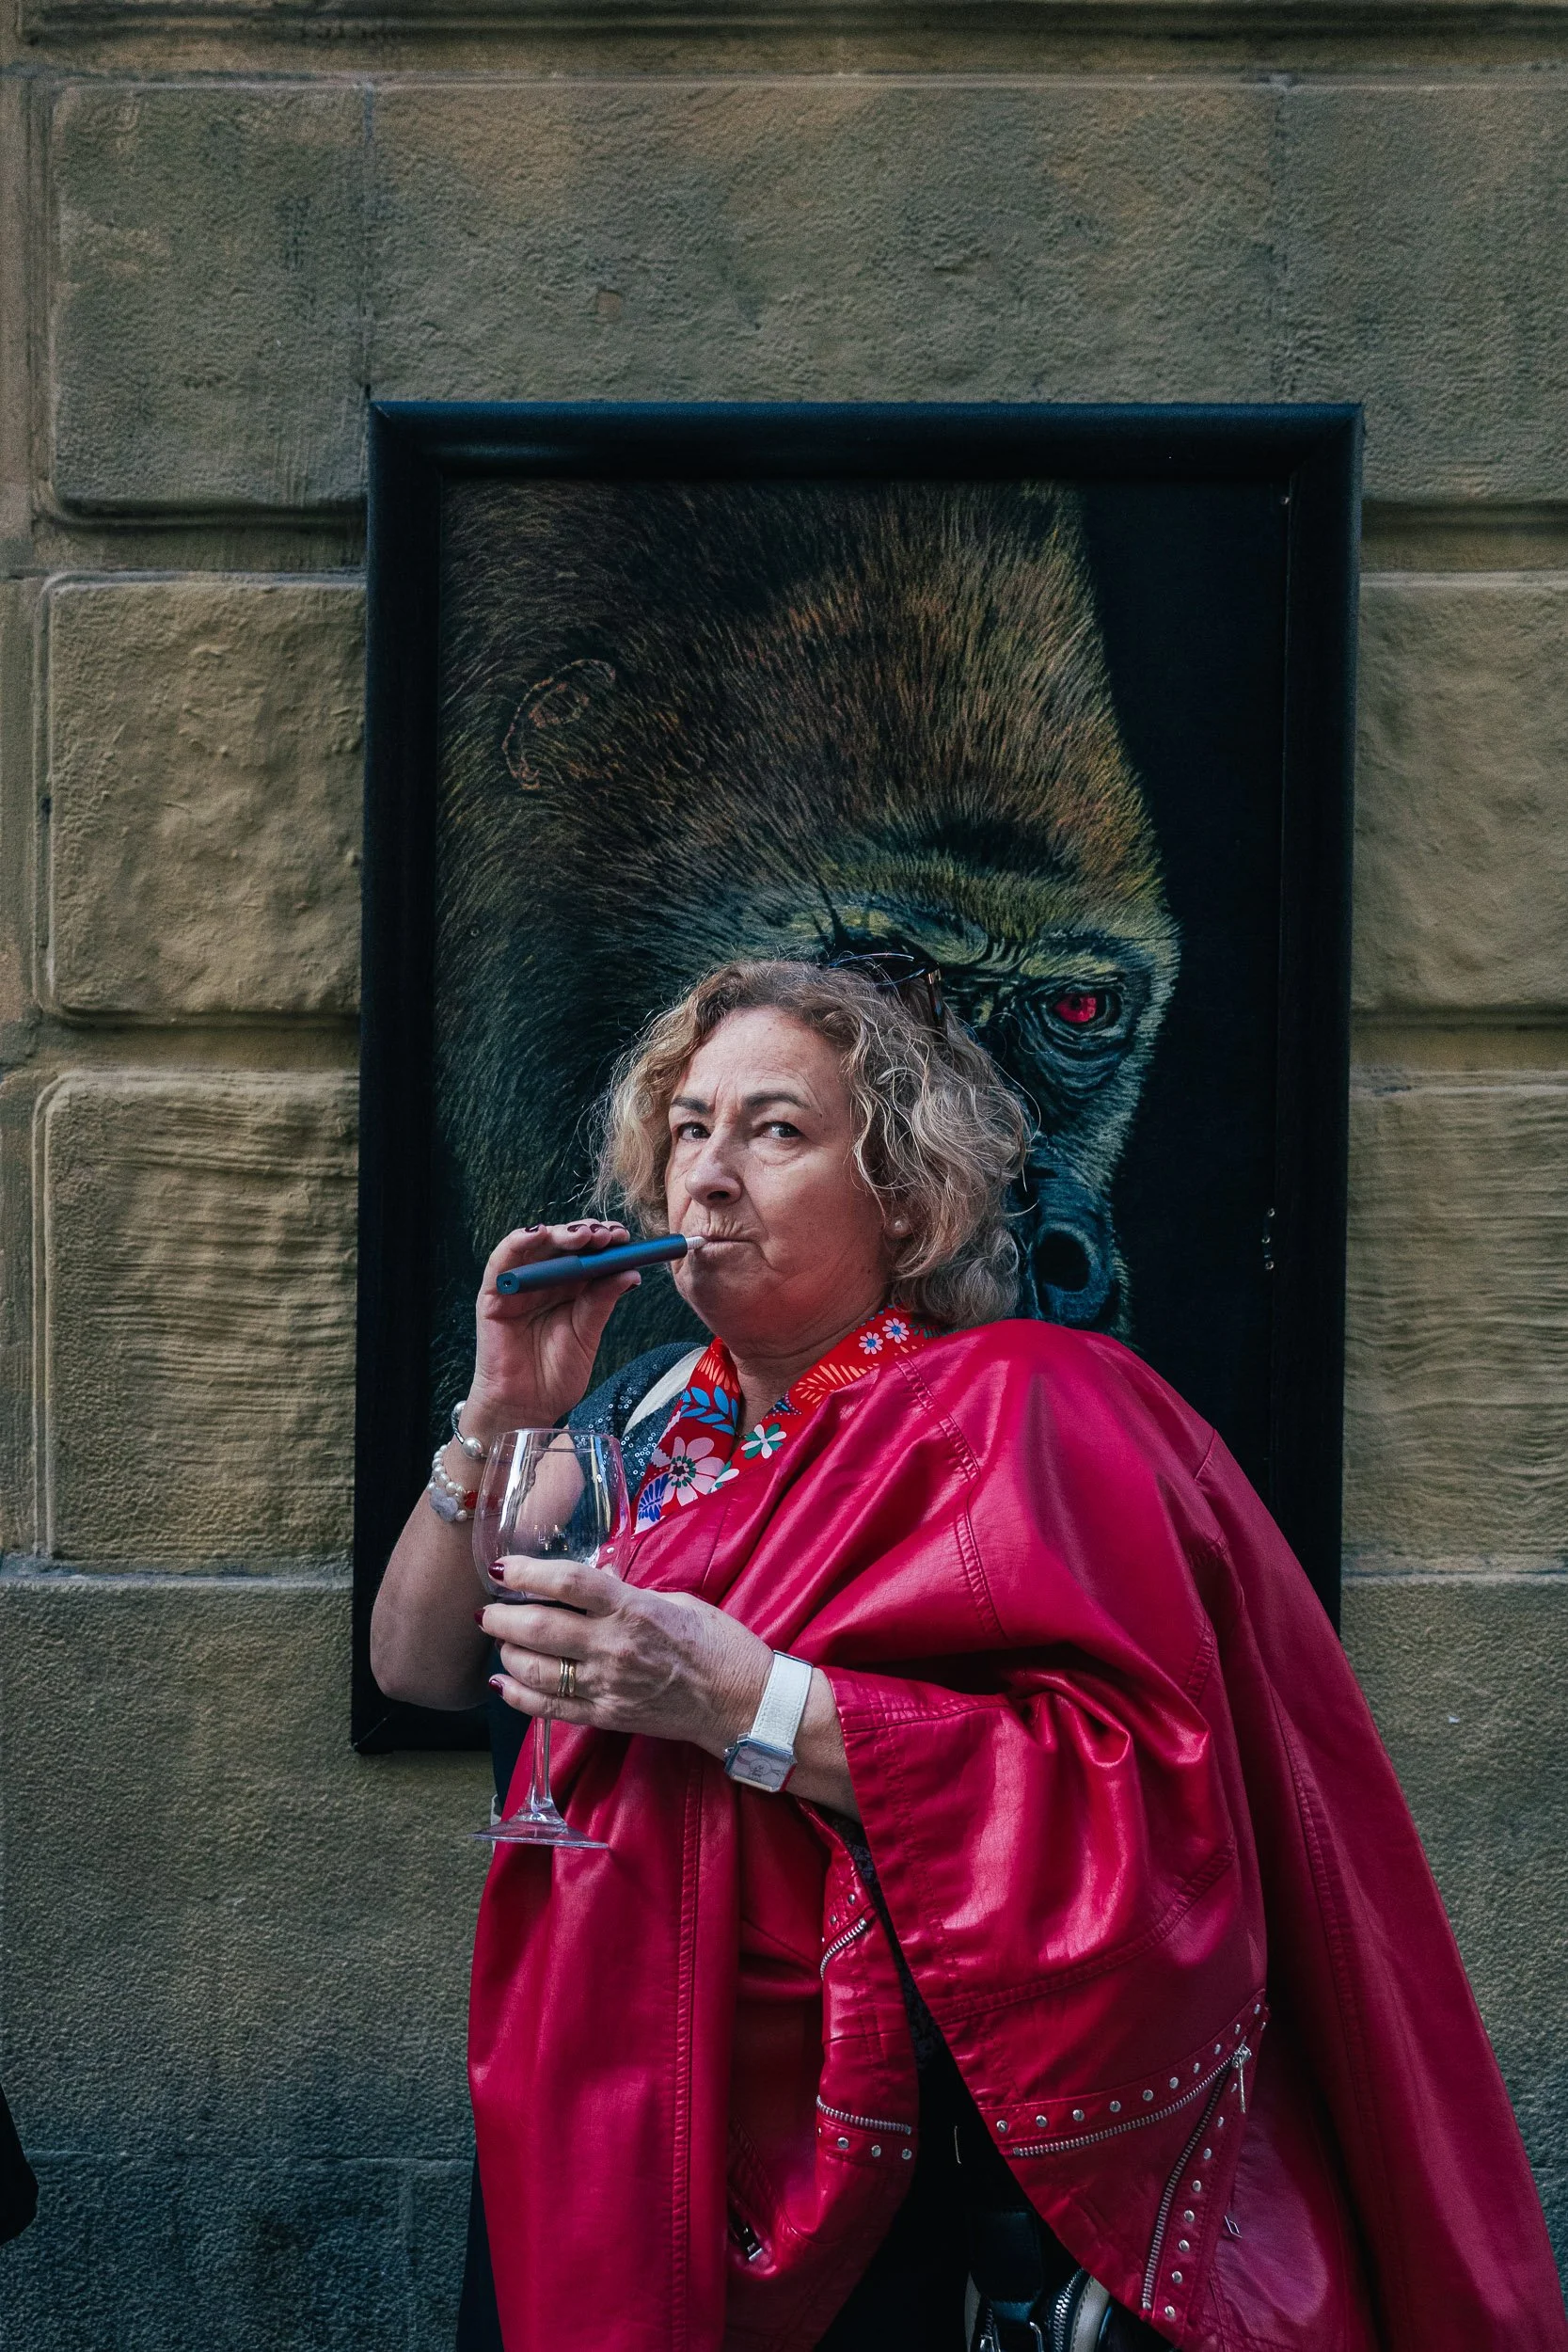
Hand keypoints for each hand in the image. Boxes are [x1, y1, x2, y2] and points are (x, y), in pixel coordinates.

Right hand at [465, 1221, 641, 1441]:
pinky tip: (537, 1235)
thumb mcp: (587, 1335)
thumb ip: (601, 1302)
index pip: (588, 1254)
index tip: (625, 1238)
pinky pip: (501, 1262)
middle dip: (587, 1234)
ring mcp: (519, 1286)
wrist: (526, 1408)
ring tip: (582, 1235)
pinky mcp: (493, 1295)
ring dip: (558, 1234)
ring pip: (535, 1246)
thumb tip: (630, 1272)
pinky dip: (517, 1242)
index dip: (606, 1242)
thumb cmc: (555, 1376)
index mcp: (571, 1289)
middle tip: (608, 1235)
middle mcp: (545, 1282)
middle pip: (564, 1245)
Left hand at [480, 1554, 771, 1757]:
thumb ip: (628, 1595)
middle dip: (501, 1617)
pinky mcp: (607, 1717)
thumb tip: (589, 1589)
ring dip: (507, 1653)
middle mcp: (614, 1647)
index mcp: (633, 1608)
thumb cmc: (718, 1644)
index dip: (527, 1572)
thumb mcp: (675, 1601)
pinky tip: (502, 1683)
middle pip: (539, 1627)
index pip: (568, 1583)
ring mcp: (607, 1686)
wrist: (742, 1702)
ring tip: (501, 1640)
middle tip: (486, 1609)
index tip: (503, 1567)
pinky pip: (550, 1709)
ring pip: (535, 1670)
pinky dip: (517, 1697)